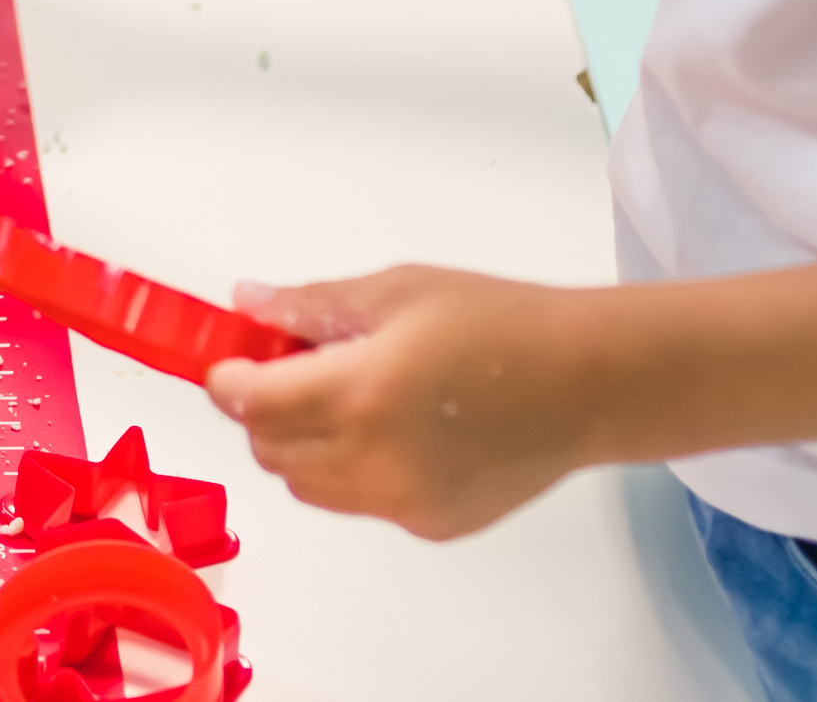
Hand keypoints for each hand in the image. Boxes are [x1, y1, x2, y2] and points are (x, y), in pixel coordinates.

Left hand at [204, 266, 601, 541]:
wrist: (587, 383)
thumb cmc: (504, 326)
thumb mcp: (396, 291)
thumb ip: (312, 307)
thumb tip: (250, 305)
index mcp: (359, 395)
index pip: (251, 403)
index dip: (229, 379)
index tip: (230, 359)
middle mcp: (374, 461)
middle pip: (271, 451)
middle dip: (264, 410)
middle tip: (290, 367)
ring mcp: (402, 503)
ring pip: (308, 486)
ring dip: (303, 444)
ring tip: (346, 395)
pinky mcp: (430, 525)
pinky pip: (360, 503)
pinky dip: (353, 470)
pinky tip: (393, 428)